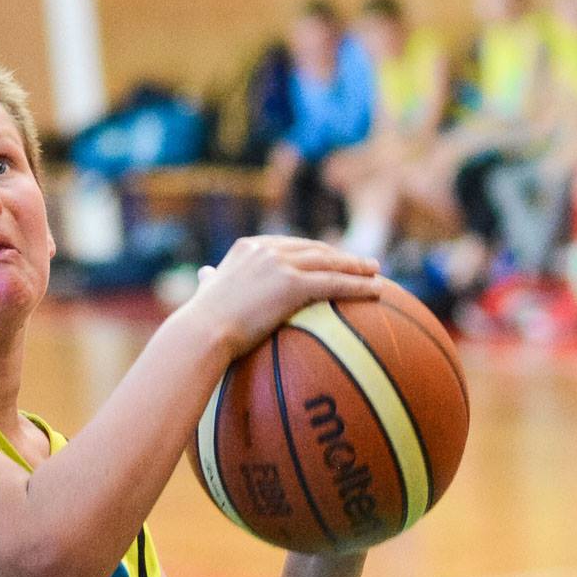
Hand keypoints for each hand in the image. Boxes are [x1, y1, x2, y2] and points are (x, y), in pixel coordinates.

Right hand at [188, 234, 380, 359]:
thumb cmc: (200, 322)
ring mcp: (279, 264)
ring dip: (357, 266)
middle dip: (340, 255)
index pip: (290, 244)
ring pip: (329, 262)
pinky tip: (376, 290)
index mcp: (248, 248)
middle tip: (362, 262)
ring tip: (376, 272)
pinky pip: (333, 283)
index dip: (314, 251)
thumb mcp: (205, 291)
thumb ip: (210, 280)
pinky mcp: (291, 284)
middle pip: (313, 248)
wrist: (201, 332)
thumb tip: (203, 276)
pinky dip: (358, 285)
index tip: (330, 257)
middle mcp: (265, 249)